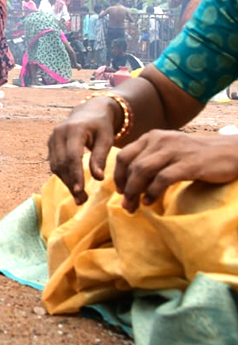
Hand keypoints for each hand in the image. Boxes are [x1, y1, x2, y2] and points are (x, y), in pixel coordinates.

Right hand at [47, 97, 118, 203]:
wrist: (89, 111)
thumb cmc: (101, 126)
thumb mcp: (106, 139)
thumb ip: (100, 157)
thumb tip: (98, 178)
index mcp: (74, 129)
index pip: (72, 156)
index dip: (75, 174)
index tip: (80, 191)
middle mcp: (58, 133)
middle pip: (61, 163)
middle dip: (70, 183)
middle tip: (82, 200)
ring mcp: (52, 138)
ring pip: (55, 165)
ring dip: (65, 181)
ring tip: (78, 196)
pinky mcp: (50, 143)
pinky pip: (54, 162)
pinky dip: (62, 175)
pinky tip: (73, 184)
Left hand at [113, 130, 237, 211]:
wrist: (230, 151)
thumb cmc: (197, 155)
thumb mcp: (169, 151)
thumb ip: (151, 160)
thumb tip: (131, 181)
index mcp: (151, 137)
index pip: (124, 155)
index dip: (118, 175)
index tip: (120, 191)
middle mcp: (159, 140)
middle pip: (131, 165)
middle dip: (125, 187)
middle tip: (125, 204)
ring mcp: (174, 151)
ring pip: (142, 170)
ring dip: (134, 191)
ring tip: (133, 206)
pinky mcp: (188, 163)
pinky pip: (163, 178)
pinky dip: (152, 192)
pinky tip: (149, 202)